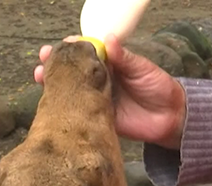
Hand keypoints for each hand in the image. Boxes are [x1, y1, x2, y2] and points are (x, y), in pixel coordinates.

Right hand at [34, 34, 186, 149]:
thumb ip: (124, 57)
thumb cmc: (159, 87)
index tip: (61, 44)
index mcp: (109, 65)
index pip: (85, 54)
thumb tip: (108, 40)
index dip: (71, 49)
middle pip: (72, 71)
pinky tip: (52, 102)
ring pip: (70, 91)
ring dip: (54, 84)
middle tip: (43, 59)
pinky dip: (64, 108)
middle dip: (55, 65)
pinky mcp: (97, 119)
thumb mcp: (142, 68)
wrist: (171, 118)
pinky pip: (78, 113)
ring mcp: (96, 100)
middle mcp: (99, 81)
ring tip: (40, 77)